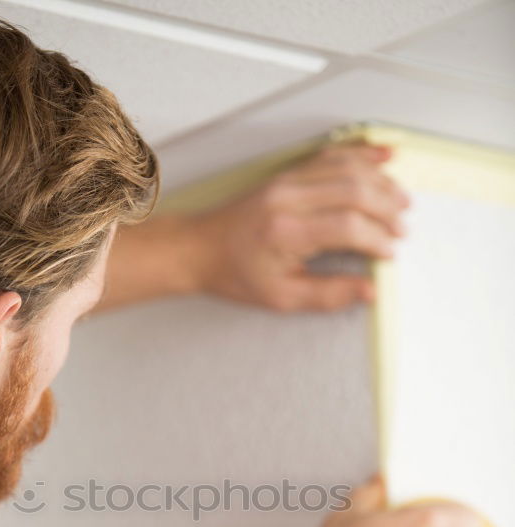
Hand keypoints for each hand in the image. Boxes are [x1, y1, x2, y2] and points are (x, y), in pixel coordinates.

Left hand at [189, 141, 410, 312]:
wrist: (199, 248)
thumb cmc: (236, 274)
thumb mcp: (280, 297)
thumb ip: (328, 295)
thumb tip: (368, 290)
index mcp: (286, 233)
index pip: (347, 226)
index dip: (377, 238)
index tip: (390, 253)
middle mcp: (288, 200)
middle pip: (354, 190)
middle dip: (386, 208)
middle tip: (402, 229)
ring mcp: (288, 181)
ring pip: (347, 167)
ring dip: (381, 181)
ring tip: (402, 201)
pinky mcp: (288, 173)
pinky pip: (331, 155)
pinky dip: (361, 154)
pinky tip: (385, 156)